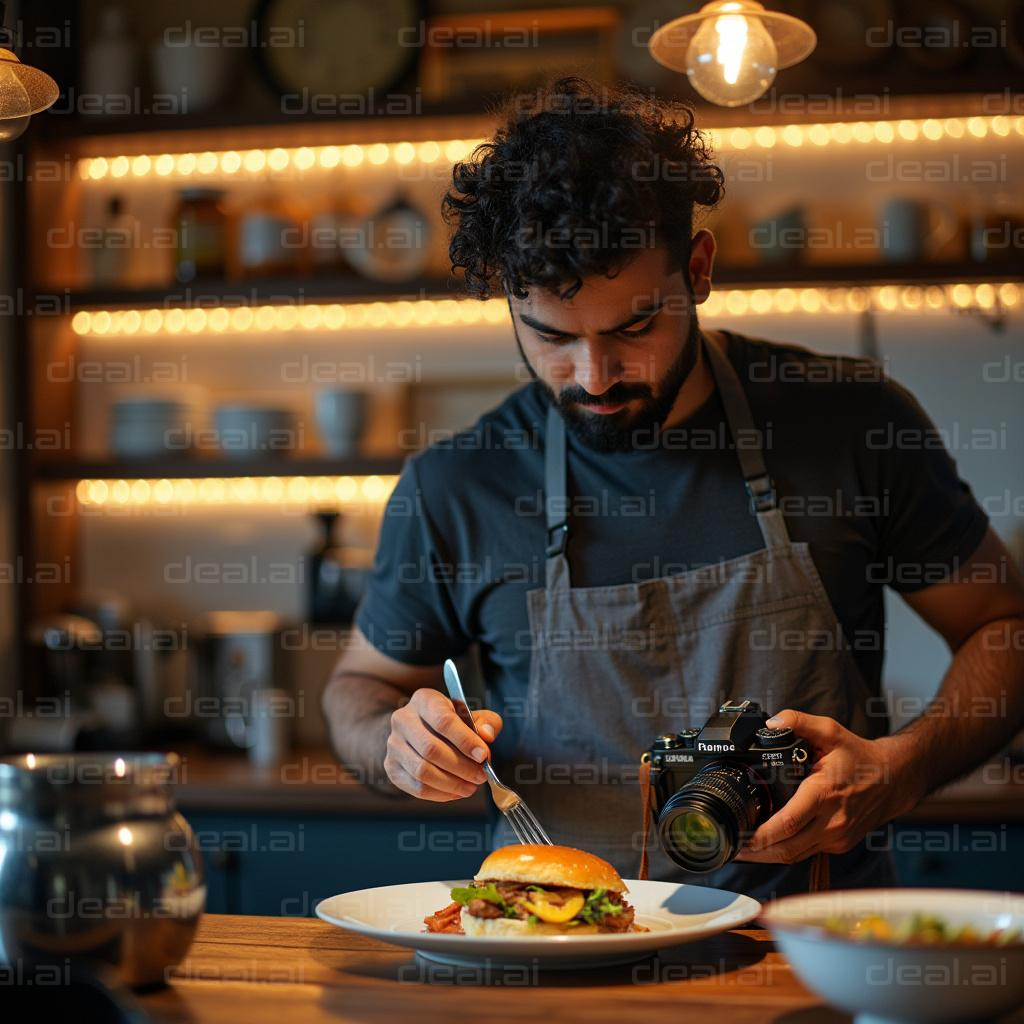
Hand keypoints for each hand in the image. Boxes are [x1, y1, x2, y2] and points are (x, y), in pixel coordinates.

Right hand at [384, 688, 503, 801]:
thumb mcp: (471, 714)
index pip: (443, 720)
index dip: (465, 740)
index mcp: (424, 700)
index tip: (483, 756)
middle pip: (431, 749)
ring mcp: (393, 744)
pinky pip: (416, 787)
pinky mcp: (391, 767)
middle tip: (480, 776)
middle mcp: (403, 719)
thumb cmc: (449, 722)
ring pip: (422, 771)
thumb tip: (486, 735)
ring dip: (451, 783)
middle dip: (461, 767)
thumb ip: (486, 722)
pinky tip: (456, 791)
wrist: (417, 730)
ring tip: (471, 787)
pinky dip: (441, 794)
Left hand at [733, 710, 921, 863]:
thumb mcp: (830, 731)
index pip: (788, 822)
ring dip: (766, 857)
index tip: (740, 837)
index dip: (761, 834)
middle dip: (755, 852)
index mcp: (824, 794)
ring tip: (739, 850)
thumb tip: (771, 723)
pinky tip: (765, 846)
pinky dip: (784, 851)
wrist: (893, 780)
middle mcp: (831, 822)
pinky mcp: (838, 844)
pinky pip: (806, 852)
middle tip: (729, 846)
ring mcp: (836, 837)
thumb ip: (798, 721)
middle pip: (787, 848)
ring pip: (795, 855)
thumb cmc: (859, 757)